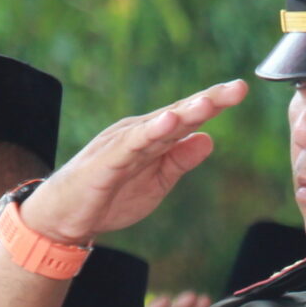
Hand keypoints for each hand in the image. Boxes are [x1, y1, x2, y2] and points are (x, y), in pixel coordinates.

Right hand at [19, 81, 247, 244]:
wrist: (64, 218)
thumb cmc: (109, 197)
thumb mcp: (157, 182)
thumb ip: (180, 160)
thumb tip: (208, 140)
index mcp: (152, 138)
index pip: (187, 117)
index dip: (214, 103)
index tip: (241, 90)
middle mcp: (138, 133)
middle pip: (178, 113)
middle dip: (208, 100)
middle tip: (238, 88)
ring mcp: (121, 145)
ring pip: (158, 125)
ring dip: (184, 112)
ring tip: (209, 102)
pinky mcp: (105, 161)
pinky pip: (131, 145)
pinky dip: (150, 132)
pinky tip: (168, 122)